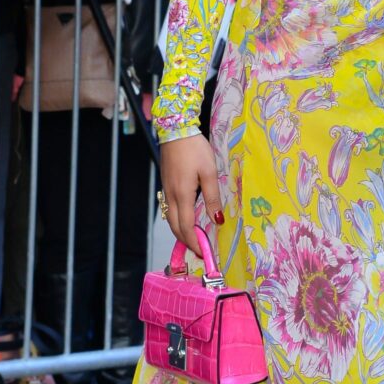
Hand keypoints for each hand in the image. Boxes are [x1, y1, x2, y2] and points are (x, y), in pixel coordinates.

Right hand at [161, 134, 222, 256]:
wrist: (176, 131)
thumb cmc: (195, 149)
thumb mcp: (209, 172)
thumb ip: (212, 197)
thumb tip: (217, 220)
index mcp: (182, 195)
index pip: (186, 227)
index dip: (194, 243)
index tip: (204, 253)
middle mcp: (171, 196)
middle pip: (176, 227)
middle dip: (186, 241)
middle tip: (200, 250)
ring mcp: (166, 191)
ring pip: (171, 219)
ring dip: (181, 232)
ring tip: (195, 238)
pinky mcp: (166, 185)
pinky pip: (170, 209)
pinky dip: (178, 220)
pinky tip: (187, 219)